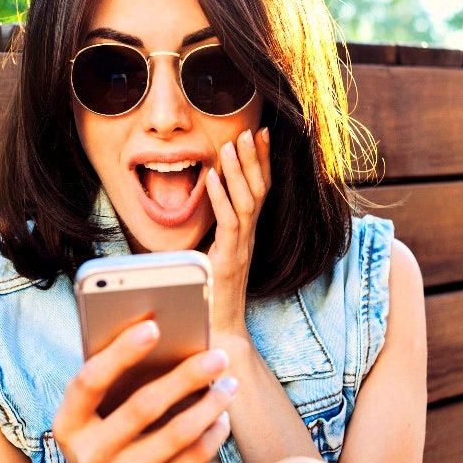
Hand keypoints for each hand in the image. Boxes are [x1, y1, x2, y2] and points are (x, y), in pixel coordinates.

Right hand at [53, 319, 237, 462]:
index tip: (153, 326)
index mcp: (69, 424)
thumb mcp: (93, 412)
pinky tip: (221, 417)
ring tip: (228, 384)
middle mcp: (89, 455)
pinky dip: (211, 436)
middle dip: (185, 377)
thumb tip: (158, 332)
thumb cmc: (102, 433)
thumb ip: (112, 380)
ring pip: (175, 436)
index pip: (90, 382)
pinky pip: (190, 461)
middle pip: (142, 407)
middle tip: (218, 355)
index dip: (120, 352)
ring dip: (209, 406)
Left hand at [205, 127, 271, 336]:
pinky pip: (228, 224)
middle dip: (255, 159)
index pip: (260, 190)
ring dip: (239, 171)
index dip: (262, 162)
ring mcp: (241, 248)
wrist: (218, 332)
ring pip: (247, 203)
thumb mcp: (212, 254)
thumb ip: (212, 231)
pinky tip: (213, 177)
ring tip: (232, 144)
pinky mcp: (228, 260)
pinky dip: (220, 198)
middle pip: (259, 190)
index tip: (261, 134)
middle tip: (251, 130)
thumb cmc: (211, 295)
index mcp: (246, 233)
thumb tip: (199, 201)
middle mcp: (249, 237)